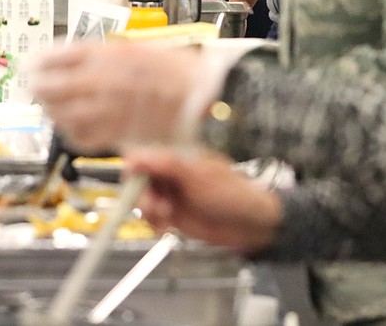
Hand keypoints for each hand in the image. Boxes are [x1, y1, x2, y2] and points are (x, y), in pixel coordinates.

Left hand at [32, 43, 220, 153]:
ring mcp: (108, 108)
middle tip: (36, 87)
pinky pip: (80, 136)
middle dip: (39, 88)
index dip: (38, 63)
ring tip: (53, 107)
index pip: (55, 57)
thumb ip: (101, 56)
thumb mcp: (136, 49)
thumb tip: (69, 61)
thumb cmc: (177, 72)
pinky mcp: (116, 133)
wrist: (203, 98)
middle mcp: (103, 80)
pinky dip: (71, 132)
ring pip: (60, 113)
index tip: (32, 65)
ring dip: (52, 110)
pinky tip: (73, 126)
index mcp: (108, 54)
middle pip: (50, 86)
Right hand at [127, 147, 282, 254]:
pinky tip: (165, 229)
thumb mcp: (197, 176)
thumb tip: (133, 156)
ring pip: (143, 200)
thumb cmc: (230, 193)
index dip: (133, 168)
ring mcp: (171, 195)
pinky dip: (154, 224)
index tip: (133, 182)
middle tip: (153, 208)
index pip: (143, 156)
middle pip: (138, 180)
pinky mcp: (174, 215)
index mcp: (176, 156)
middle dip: (141, 194)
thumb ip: (165, 165)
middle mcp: (170, 174)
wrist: (252, 223)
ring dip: (148, 211)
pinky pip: (153, 218)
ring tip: (165, 219)